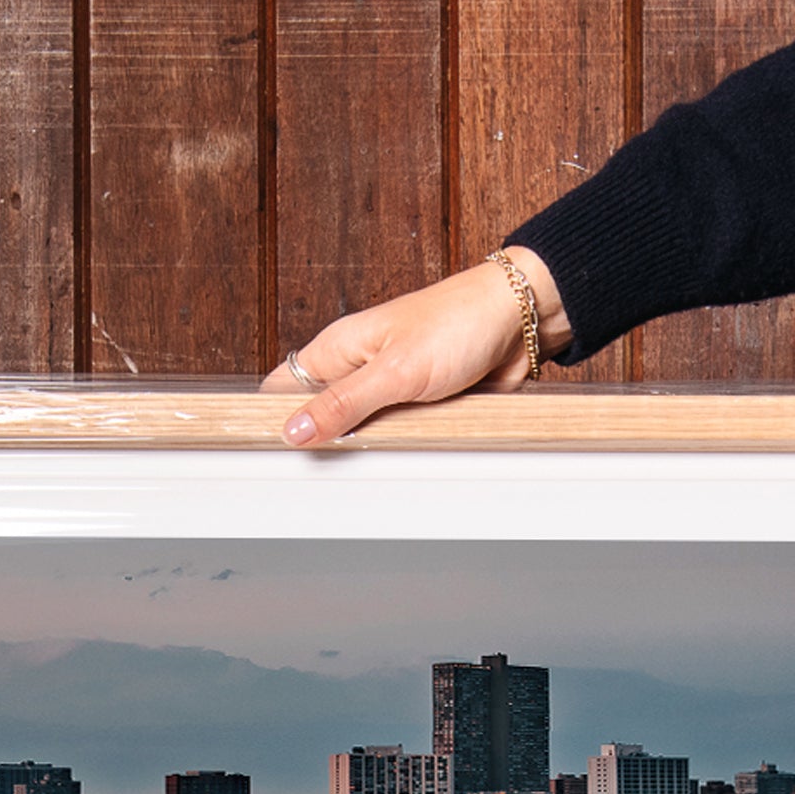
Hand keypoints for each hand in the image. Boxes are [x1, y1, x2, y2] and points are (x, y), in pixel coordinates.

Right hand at [268, 251, 571, 444]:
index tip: (275, 453)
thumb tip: (296, 430)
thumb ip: (345, 403)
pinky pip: (400, 434)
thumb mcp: (395, 371)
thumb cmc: (459, 323)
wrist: (520, 322)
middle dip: (325, 443)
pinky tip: (407, 454)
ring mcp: (389, 387)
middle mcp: (359, 366)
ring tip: (371, 462)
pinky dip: (404, 445)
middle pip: (322, 417)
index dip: (274, 418)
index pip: (283, 387)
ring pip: (362, 432)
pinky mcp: (418, 403)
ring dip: (369, 448)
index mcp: (339, 347)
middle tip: (325, 471)